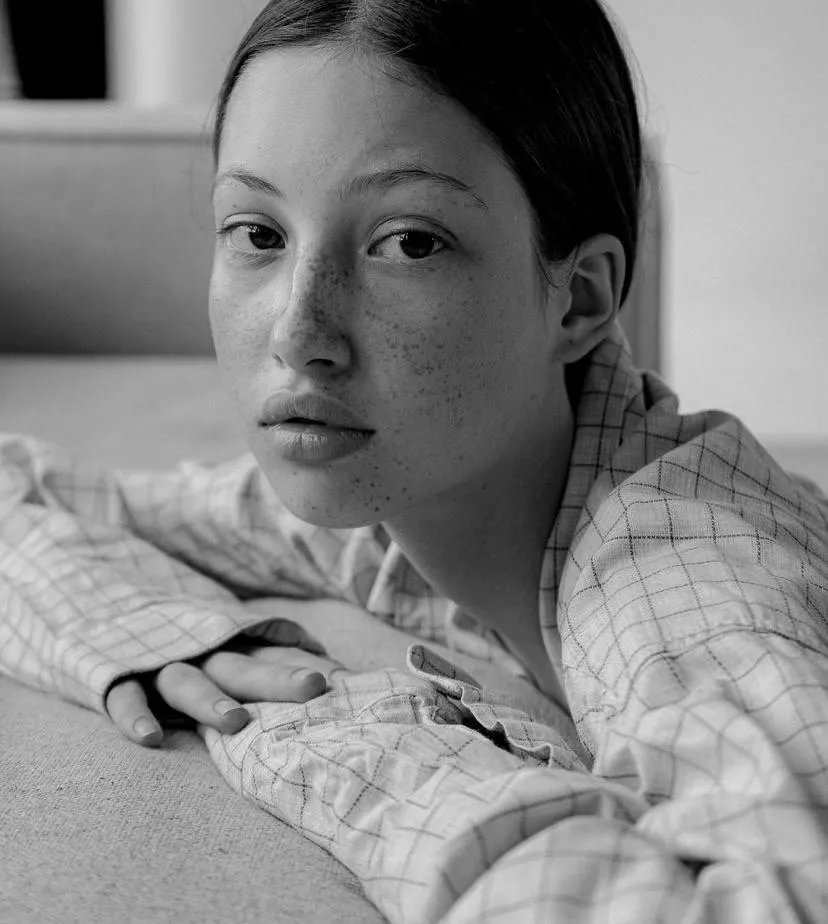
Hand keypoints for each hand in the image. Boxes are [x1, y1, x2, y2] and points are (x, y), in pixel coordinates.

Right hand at [105, 618, 346, 747]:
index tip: (351, 684)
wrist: (110, 606)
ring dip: (210, 699)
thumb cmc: (193, 643)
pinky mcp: (122, 675)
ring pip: (187, 681)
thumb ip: (282, 658)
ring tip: (237, 722)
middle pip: (245, 666)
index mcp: (238, 648)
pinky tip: (150, 739)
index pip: (281, 657)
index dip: (314, 669)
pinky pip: (126, 696)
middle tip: (315, 688)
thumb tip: (343, 676)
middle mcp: (205, 653)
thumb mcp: (236, 646)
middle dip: (279, 678)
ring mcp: (163, 663)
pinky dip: (135, 715)